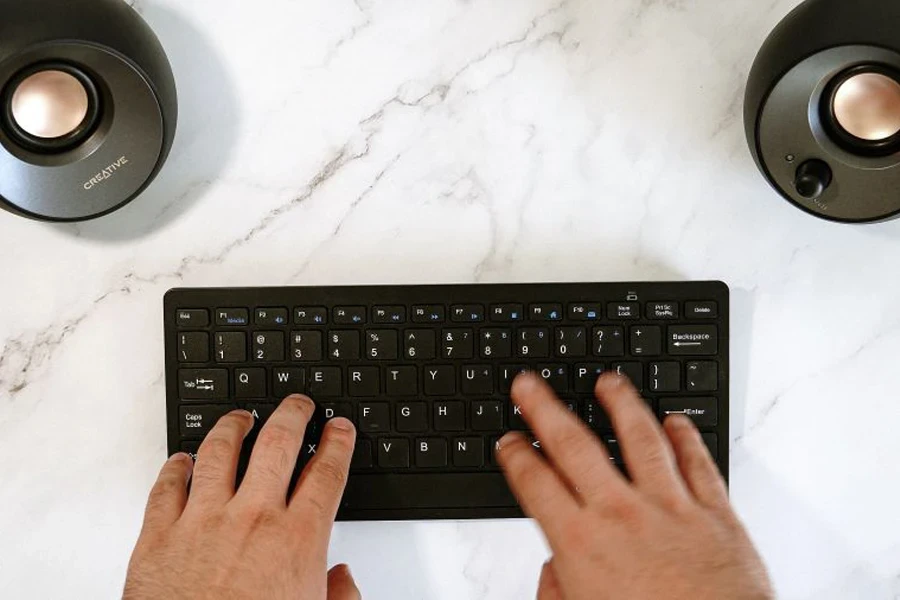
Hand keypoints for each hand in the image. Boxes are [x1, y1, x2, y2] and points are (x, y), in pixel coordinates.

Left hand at [125, 395, 360, 599]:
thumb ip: (340, 598)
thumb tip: (344, 580)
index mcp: (296, 541)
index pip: (326, 473)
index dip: (338, 443)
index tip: (339, 429)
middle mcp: (252, 520)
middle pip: (278, 444)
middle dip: (292, 414)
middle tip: (298, 403)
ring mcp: (202, 522)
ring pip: (220, 451)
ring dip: (234, 427)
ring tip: (241, 418)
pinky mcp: (158, 536)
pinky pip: (166, 486)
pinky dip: (175, 466)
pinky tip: (182, 459)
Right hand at [497, 373, 772, 599]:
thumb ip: (558, 591)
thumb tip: (554, 572)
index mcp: (583, 544)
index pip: (536, 484)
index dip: (516, 457)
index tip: (509, 441)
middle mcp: (622, 516)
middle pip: (574, 445)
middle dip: (546, 409)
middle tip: (531, 386)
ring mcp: (671, 509)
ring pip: (641, 438)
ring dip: (621, 405)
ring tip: (608, 382)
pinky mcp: (716, 516)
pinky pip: (699, 463)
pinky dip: (687, 437)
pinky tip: (676, 421)